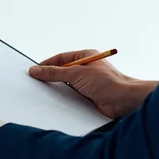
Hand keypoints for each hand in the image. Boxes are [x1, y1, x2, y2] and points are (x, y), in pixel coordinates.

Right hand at [29, 49, 156, 118]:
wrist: (124, 101)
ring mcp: (87, 82)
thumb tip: (36, 70)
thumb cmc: (108, 83)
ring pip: (66, 84)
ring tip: (46, 93)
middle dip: (51, 77)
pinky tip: (58, 101)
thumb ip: (54, 72)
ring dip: (58, 89)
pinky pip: (71, 95)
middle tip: (37, 82)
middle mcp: (86, 68)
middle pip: (62, 71)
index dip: (46, 64)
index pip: (60, 58)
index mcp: (85, 57)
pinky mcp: (88, 96)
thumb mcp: (76, 74)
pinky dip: (64, 98)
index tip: (34, 71)